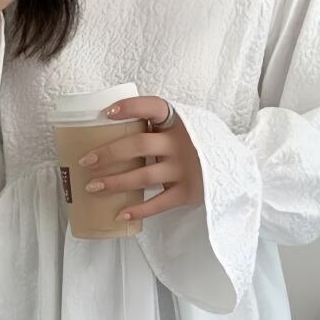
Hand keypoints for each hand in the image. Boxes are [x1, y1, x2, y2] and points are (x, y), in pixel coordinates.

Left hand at [76, 95, 204, 222]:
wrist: (234, 167)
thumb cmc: (196, 144)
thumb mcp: (185, 127)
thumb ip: (159, 125)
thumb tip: (110, 126)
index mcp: (179, 121)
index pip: (153, 106)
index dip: (130, 107)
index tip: (106, 113)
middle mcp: (182, 143)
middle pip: (138, 145)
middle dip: (108, 154)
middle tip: (86, 161)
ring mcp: (185, 168)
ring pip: (143, 176)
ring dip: (115, 182)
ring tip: (92, 187)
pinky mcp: (188, 192)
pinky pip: (158, 203)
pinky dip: (138, 210)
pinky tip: (120, 213)